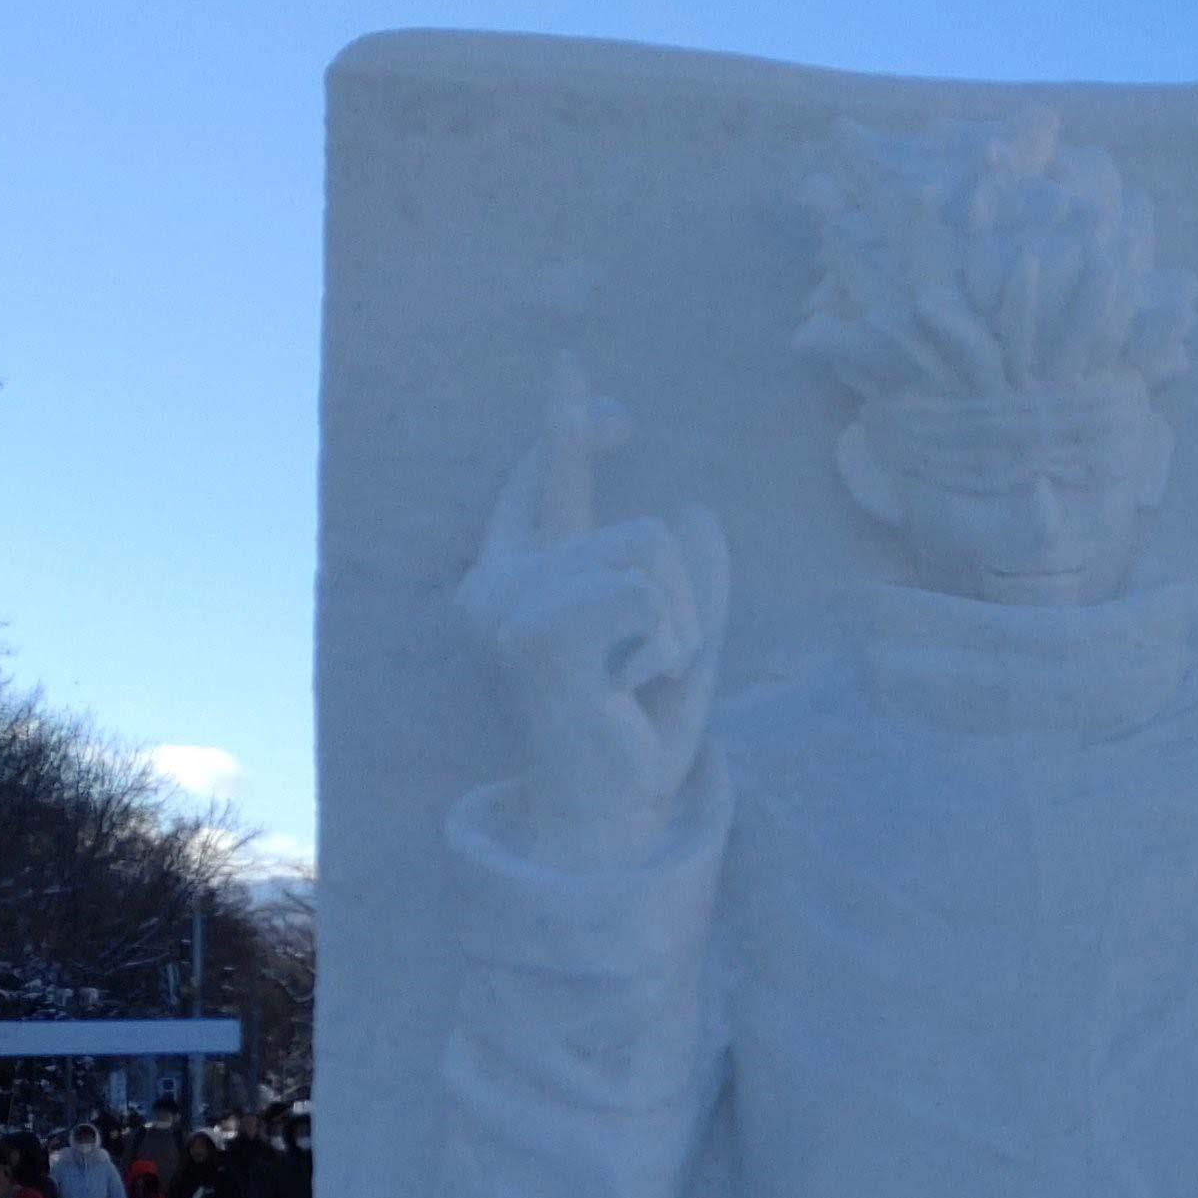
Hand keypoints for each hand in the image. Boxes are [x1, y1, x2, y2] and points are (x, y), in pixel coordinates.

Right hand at [455, 353, 729, 871]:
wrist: (613, 810)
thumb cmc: (637, 731)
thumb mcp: (681, 639)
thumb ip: (687, 578)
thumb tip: (697, 509)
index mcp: (524, 579)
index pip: (543, 483)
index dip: (569, 429)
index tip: (594, 388)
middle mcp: (500, 584)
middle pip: (643, 529)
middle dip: (683, 599)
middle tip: (652, 671)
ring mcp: (507, 606)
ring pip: (647, 548)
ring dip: (678, 624)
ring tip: (638, 680)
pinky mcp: (532, 632)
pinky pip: (640, 589)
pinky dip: (664, 640)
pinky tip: (629, 685)